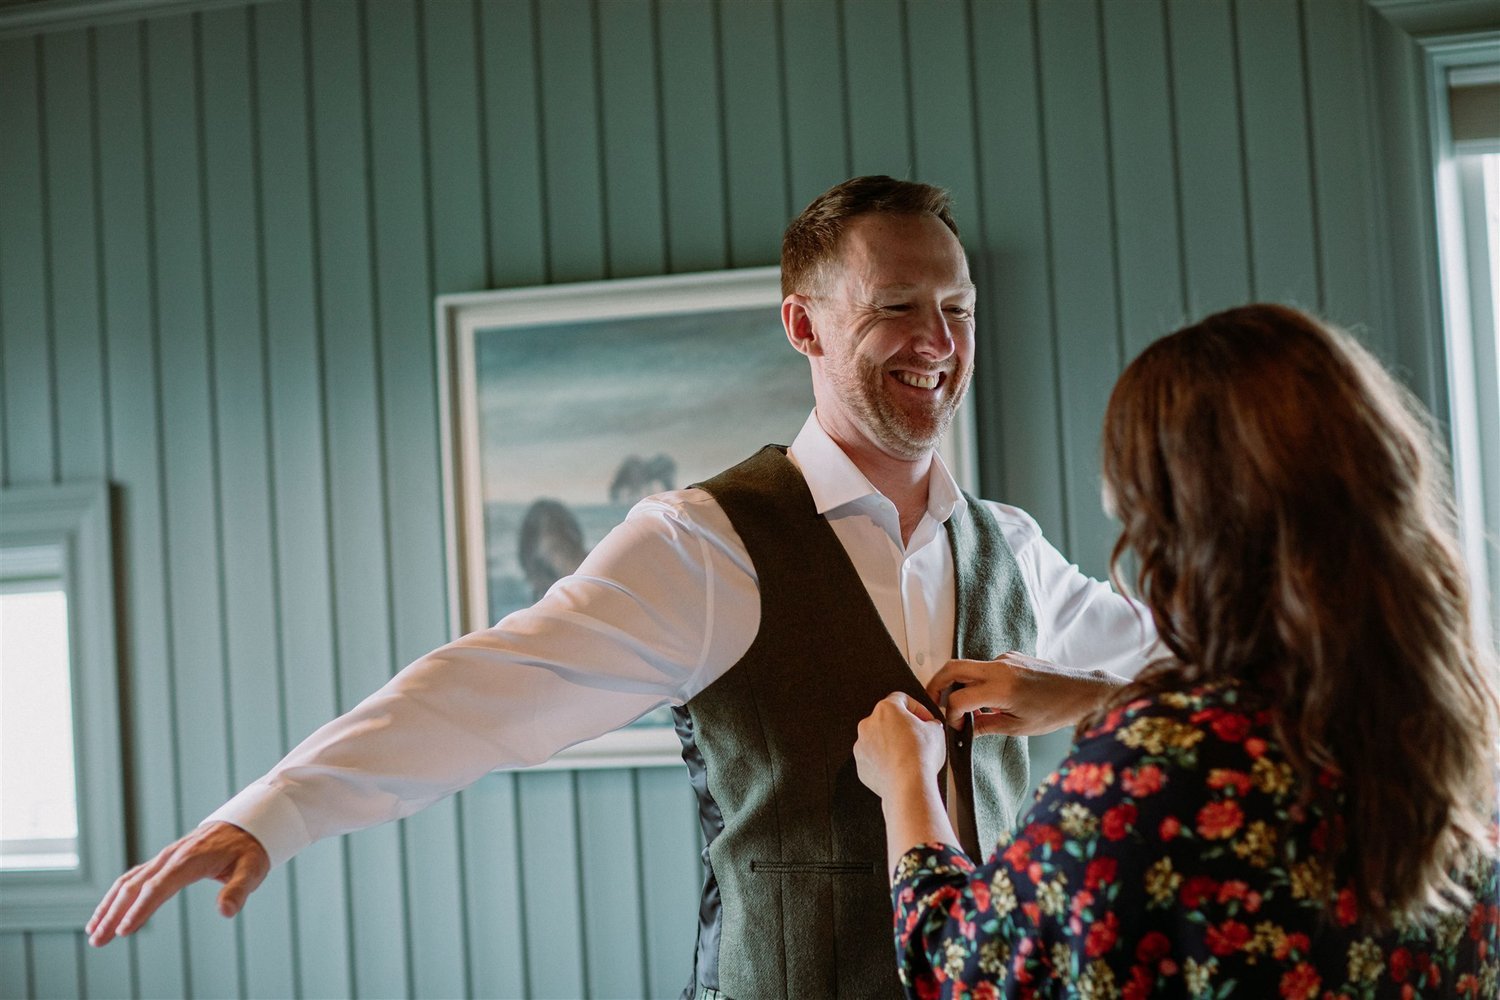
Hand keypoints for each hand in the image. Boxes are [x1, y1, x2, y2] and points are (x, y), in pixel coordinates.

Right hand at [87, 822, 269, 946]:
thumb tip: (225, 912)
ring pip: (128, 881)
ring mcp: (164, 857)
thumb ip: (238, 890)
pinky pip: (133, 877)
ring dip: (108, 906)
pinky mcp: (162, 860)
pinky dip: (116, 895)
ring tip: (94, 932)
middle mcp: (171, 857)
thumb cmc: (249, 850)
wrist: (245, 824)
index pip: (159, 887)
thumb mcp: (252, 869)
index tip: (123, 931)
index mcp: (190, 860)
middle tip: (98, 941)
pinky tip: (107, 912)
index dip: (140, 909)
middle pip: (135, 886)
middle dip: (114, 914)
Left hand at [854, 692, 946, 800]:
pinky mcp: (861, 765)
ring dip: (892, 744)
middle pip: (888, 720)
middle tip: (919, 738)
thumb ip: (930, 723)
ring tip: (909, 756)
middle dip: (903, 727)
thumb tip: (930, 726)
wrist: (907, 785)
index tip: (925, 719)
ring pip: (879, 740)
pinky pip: (874, 759)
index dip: (918, 709)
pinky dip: (885, 761)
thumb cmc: (919, 757)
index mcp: (886, 709)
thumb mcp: (936, 731)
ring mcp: (862, 745)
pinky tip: (899, 767)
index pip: (902, 699)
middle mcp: (868, 724)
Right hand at [926, 653, 1126, 735]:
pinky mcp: (1012, 657)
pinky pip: (985, 667)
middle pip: (953, 668)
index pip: (959, 698)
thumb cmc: (1057, 710)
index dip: (950, 715)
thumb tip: (966, 729)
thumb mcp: (1019, 727)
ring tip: (961, 706)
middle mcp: (1000, 667)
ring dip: (958, 683)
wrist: (1084, 692)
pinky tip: (985, 699)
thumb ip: (987, 726)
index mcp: (1001, 688)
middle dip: (936, 684)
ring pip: (968, 666)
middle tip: (931, 702)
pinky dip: (977, 681)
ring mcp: (1005, 659)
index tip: (953, 726)